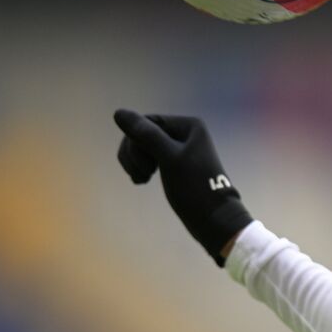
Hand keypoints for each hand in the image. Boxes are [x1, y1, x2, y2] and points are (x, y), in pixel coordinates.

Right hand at [113, 109, 253, 266]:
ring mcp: (179, 149)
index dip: (136, 143)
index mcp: (188, 125)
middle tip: (142, 175)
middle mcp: (184, 133)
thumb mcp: (169, 158)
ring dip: (136, 163)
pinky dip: (141, 169)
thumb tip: (118, 113)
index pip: (146, 122)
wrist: (213, 219)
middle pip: (142, 134)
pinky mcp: (174, 164)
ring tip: (141, 180)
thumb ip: (146, 135)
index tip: (145, 167)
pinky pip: (149, 159)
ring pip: (142, 147)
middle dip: (135, 155)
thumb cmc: (194, 188)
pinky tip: (142, 181)